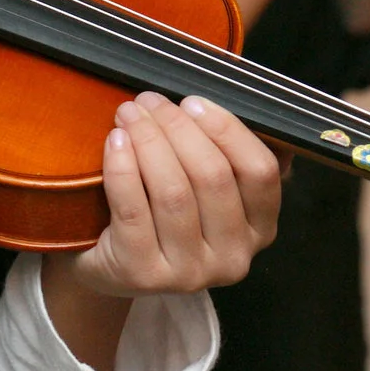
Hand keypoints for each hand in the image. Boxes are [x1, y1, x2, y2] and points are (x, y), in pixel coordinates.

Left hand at [64, 92, 283, 296]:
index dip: (227, 130)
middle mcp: (234, 257)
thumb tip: (211, 96)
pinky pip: (133, 209)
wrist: (109, 266)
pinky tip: (114, 141)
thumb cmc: (159, 213)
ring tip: (128, 115)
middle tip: (148, 101)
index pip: (260, 172)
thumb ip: (217, 149)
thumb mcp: (199, 187)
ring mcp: (190, 272)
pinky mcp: (145, 274)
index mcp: (260, 230)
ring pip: (173, 192)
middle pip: (213, 177)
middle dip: (177, 129)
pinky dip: (122, 168)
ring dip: (148, 141)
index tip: (192, 102)